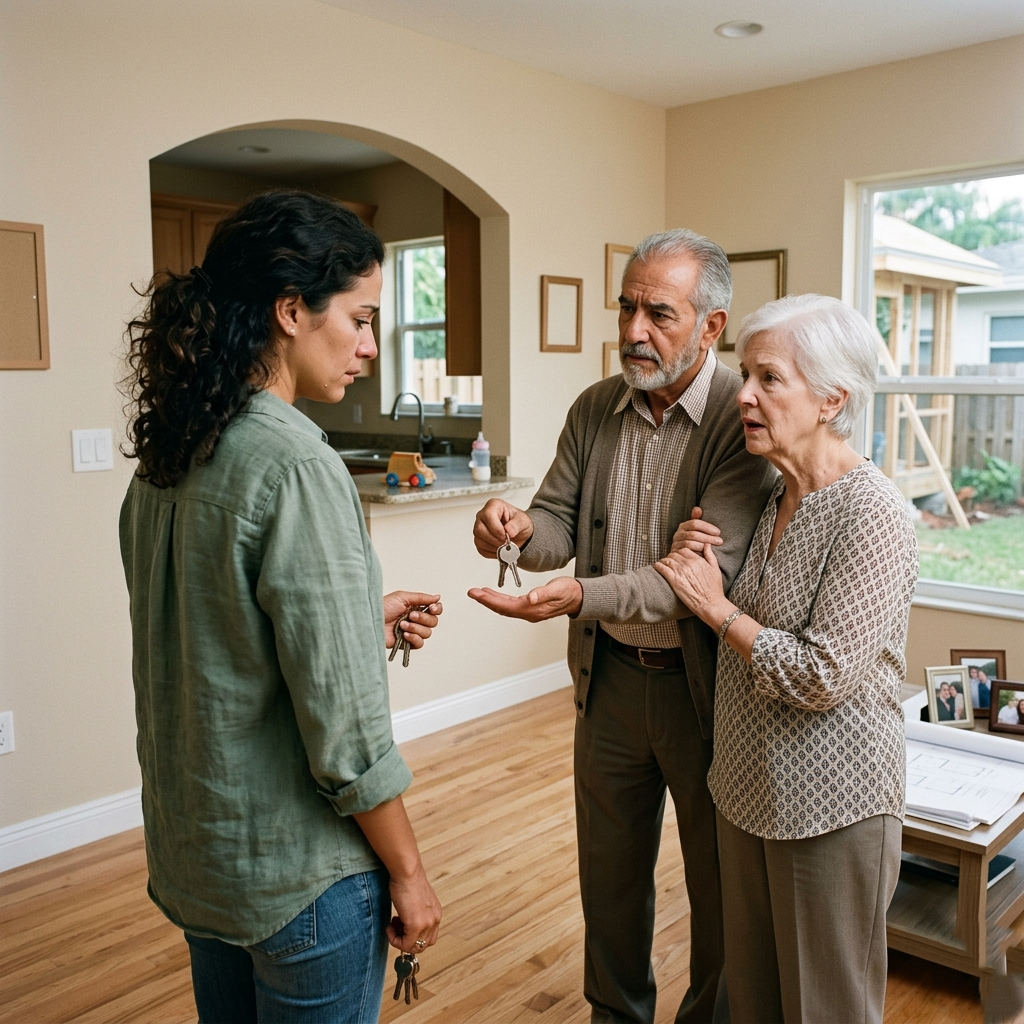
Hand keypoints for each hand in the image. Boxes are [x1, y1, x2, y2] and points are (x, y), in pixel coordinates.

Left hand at [383, 591, 441, 649]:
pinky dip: (414, 638)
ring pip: (427, 633)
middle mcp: (415, 620)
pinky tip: (404, 634)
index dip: (436, 609)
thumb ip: (422, 598)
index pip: (434, 610)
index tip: (432, 608)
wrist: (370, 622)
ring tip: (402, 625)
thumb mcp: (402, 597)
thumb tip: (437, 597)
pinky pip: (420, 643)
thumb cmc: (382, 607)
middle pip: (433, 622)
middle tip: (410, 615)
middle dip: (423, 618)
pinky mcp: (407, 643)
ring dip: (416, 628)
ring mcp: (411, 632)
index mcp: (415, 607)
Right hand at [386, 862, 441, 953]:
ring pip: (414, 947)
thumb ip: (416, 913)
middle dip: (407, 940)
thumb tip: (405, 925)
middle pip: (422, 945)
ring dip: (400, 941)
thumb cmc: (407, 880)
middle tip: (395, 927)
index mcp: (436, 913)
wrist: (406, 871)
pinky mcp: (416, 925)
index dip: (413, 935)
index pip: (428, 937)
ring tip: (392, 926)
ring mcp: (427, 923)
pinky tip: (389, 926)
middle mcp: (434, 919)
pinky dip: (395, 940)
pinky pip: (405, 945)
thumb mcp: (416, 900)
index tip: (400, 925)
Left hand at [467, 576, 582, 620]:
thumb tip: (530, 598)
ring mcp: (530, 611)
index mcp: (532, 609)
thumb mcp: (557, 589)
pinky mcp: (531, 607)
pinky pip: (511, 605)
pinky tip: (495, 595)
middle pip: (502, 608)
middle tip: (471, 592)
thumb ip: (543, 593)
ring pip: (505, 607)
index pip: (505, 606)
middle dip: (485, 600)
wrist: (580, 597)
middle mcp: (528, 612)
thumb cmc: (569, 591)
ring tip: (479, 593)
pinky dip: (500, 600)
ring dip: (491, 601)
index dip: (489, 600)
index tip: (476, 593)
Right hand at [473, 499, 533, 557]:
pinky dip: (492, 552)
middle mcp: (483, 516)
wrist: (519, 533)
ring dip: (494, 547)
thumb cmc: (518, 523)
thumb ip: (516, 525)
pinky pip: (481, 549)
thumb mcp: (523, 521)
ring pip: (479, 541)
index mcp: (493, 506)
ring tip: (505, 547)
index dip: (496, 528)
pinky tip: (500, 550)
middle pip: (479, 529)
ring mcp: (479, 528)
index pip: (488, 516)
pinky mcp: (479, 540)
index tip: (506, 535)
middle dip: (494, 540)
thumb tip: (509, 531)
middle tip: (506, 543)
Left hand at [654, 546, 729, 626]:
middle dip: (672, 557)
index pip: (684, 550)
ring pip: (667, 559)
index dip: (680, 553)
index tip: (679, 558)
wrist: (711, 604)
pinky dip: (658, 566)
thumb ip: (710, 555)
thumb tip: (706, 544)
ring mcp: (680, 571)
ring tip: (663, 564)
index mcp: (698, 560)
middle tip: (671, 562)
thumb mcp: (715, 569)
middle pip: (675, 554)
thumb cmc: (714, 589)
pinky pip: (662, 568)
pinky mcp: (674, 580)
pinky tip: (657, 567)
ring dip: (665, 561)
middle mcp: (688, 564)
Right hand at [670, 506, 722, 553]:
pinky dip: (697, 552)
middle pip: (694, 534)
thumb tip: (697, 508)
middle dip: (708, 537)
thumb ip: (696, 519)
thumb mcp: (695, 529)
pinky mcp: (676, 553)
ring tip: (714, 548)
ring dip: (704, 545)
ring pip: (690, 543)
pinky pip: (687, 552)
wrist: (682, 556)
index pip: (695, 523)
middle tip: (720, 541)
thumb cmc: (692, 541)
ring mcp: (676, 544)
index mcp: (684, 526)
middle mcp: (678, 534)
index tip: (718, 532)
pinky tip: (705, 553)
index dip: (707, 527)